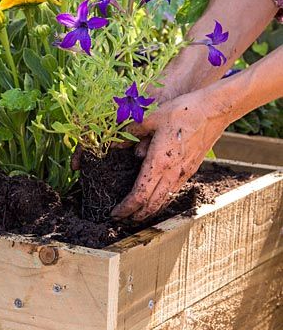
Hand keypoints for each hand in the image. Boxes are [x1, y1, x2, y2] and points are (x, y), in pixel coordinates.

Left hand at [111, 88, 230, 220]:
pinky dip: (161, 199)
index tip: (115, 213)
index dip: (126, 208)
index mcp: (159, 163)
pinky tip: (156, 196)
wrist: (214, 110)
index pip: (139, 195)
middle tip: (121, 219)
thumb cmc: (183, 111)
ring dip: (149, 209)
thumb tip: (115, 143)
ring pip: (164, 200)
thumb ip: (131, 132)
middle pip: (152, 205)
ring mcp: (184, 172)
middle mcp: (172, 172)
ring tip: (136, 212)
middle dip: (135, 215)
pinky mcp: (191, 169)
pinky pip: (173, 191)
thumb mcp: (150, 118)